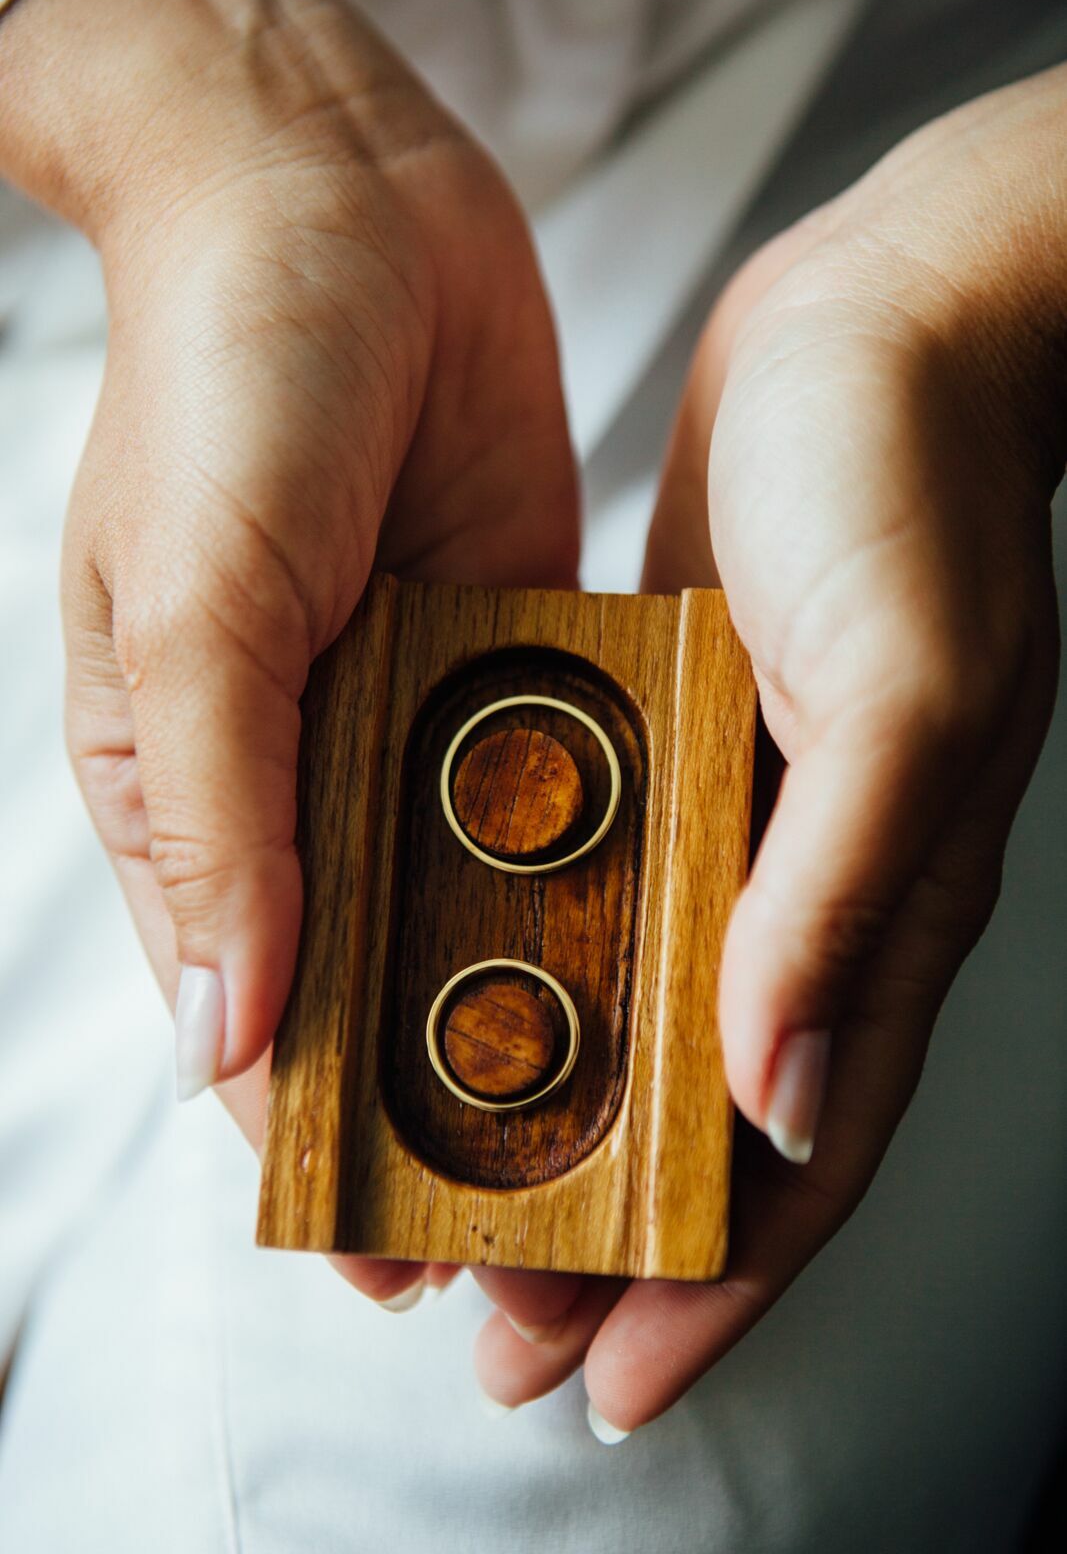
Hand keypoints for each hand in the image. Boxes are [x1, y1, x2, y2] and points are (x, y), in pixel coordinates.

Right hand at [4, 0, 575, 1298]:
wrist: (341, 202)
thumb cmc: (222, 383)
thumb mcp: (194, 604)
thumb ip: (217, 822)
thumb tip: (228, 1032)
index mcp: (190, 781)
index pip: (245, 1003)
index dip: (308, 1133)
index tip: (385, 1248)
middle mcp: (299, 770)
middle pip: (368, 978)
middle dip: (434, 1099)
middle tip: (524, 1220)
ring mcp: (408, 717)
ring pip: (469, 901)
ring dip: (525, 1001)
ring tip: (608, 1123)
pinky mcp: (504, 656)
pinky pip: (550, 789)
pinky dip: (587, 866)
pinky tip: (650, 946)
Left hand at [472, 66, 1063, 1428]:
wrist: (882, 322)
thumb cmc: (909, 480)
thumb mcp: (899, 686)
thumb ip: (847, 896)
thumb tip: (783, 1093)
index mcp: (884, 899)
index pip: (802, 1147)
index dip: (718, 1281)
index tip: (612, 1380)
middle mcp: (811, 886)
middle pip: (711, 1116)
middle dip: (616, 1238)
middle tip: (500, 1330)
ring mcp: (741, 820)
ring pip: (650, 1022)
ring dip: (568, 1124)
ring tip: (462, 1205)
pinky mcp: (676, 746)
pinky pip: (614, 899)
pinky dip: (550, 977)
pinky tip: (469, 1010)